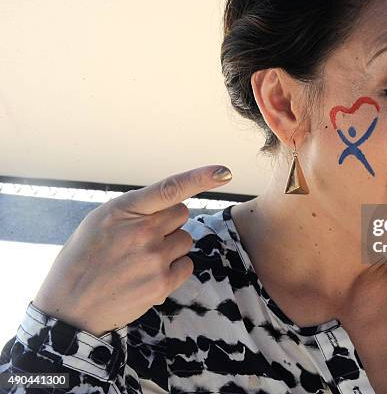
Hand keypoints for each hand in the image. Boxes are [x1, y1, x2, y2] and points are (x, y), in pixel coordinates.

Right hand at [31, 165, 232, 336]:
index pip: (170, 188)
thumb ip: (136, 210)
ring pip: (185, 239)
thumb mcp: (101, 221)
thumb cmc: (84, 259)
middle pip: (182, 214)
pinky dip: (174, 269)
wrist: (70, 307)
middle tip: (142, 239)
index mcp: (125, 209)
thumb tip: (171, 203)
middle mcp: (143, 231)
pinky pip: (187, 265)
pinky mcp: (162, 283)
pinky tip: (148, 276)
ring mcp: (155, 258)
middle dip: (168, 223)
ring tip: (141, 260)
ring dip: (171, 247)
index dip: (201, 177)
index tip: (224, 171)